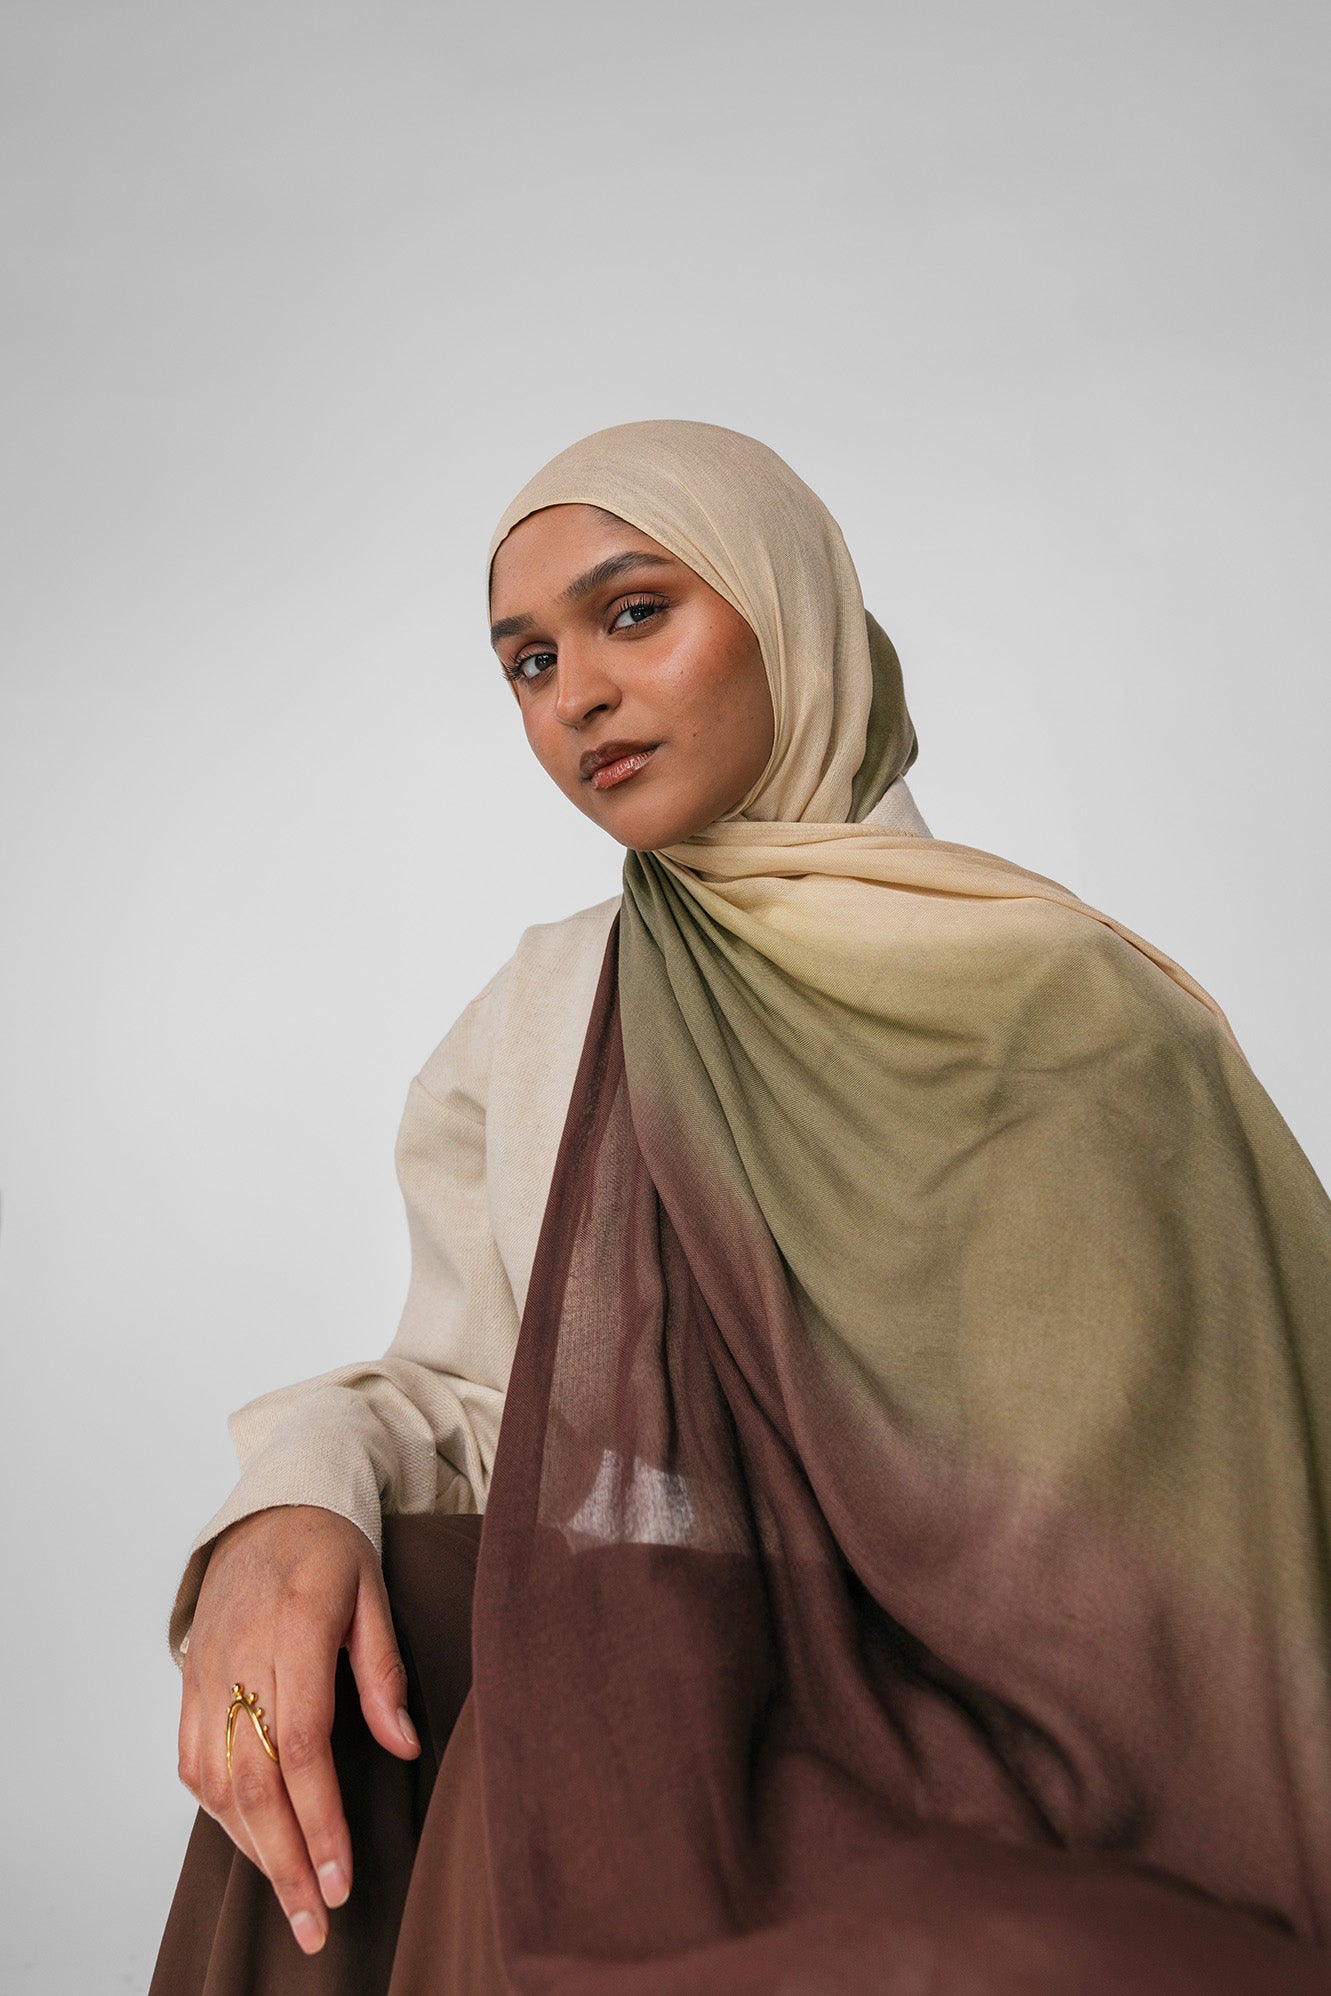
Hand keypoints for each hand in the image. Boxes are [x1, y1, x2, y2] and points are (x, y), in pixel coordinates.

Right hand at [176, 1504, 419, 1954]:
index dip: (319, 1818)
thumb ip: (384, 1672)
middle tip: (316, 1921)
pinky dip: (218, 1813)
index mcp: (295, 1627)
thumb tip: (404, 1748)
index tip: (340, 1878)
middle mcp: (241, 1655)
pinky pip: (190, 1762)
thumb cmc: (330, 1550)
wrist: (267, 1509)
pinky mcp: (188, 1682)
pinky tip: (253, 1843)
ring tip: (293, 1897)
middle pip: (254, 1778)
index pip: (303, 1742)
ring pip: (215, 1781)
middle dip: (286, 1861)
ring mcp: (207, 1671)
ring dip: (252, 1849)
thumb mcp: (373, 1593)